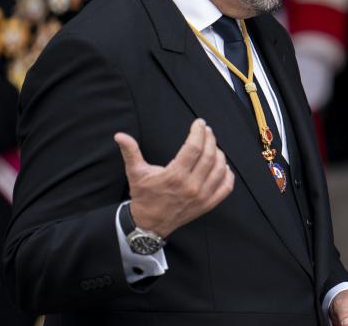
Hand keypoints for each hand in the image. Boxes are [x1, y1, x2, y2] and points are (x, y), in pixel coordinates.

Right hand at [114, 118, 233, 236]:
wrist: (149, 224)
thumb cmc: (143, 196)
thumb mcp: (135, 173)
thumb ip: (130, 152)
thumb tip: (119, 135)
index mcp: (174, 176)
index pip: (194, 148)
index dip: (199, 132)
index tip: (200, 123)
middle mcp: (191, 186)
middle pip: (209, 156)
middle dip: (210, 139)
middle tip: (207, 130)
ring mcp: (202, 197)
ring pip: (220, 169)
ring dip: (219, 154)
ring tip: (213, 146)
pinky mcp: (208, 204)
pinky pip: (226, 188)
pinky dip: (228, 175)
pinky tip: (223, 166)